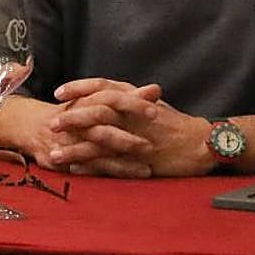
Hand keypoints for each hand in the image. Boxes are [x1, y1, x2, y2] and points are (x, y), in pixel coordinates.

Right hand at [0, 90, 151, 177]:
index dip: (133, 103)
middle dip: (127, 138)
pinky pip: (85, 169)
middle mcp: (75, 122)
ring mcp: (67, 142)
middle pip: (102, 128)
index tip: (157, 109)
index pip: (111, 99)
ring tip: (146, 169)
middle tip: (152, 145)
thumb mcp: (95, 100)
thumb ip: (127, 96)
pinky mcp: (60, 160)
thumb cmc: (70, 112)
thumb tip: (156, 89)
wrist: (29, 125)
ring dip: (120, 162)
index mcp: (85, 103)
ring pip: (95, 152)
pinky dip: (104, 174)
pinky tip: (122, 180)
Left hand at [50, 78, 215, 176]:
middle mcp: (135, 115)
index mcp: (136, 98)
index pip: (104, 86)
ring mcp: (137, 137)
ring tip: (53, 154)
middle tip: (51, 124)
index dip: (79, 87)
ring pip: (101, 141)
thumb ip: (126, 98)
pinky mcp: (141, 159)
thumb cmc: (174, 123)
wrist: (202, 143)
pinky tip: (75, 169)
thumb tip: (101, 93)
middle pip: (98, 111)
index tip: (58, 92)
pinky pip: (112, 163)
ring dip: (76, 148)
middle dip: (73, 118)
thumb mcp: (150, 104)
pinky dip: (92, 166)